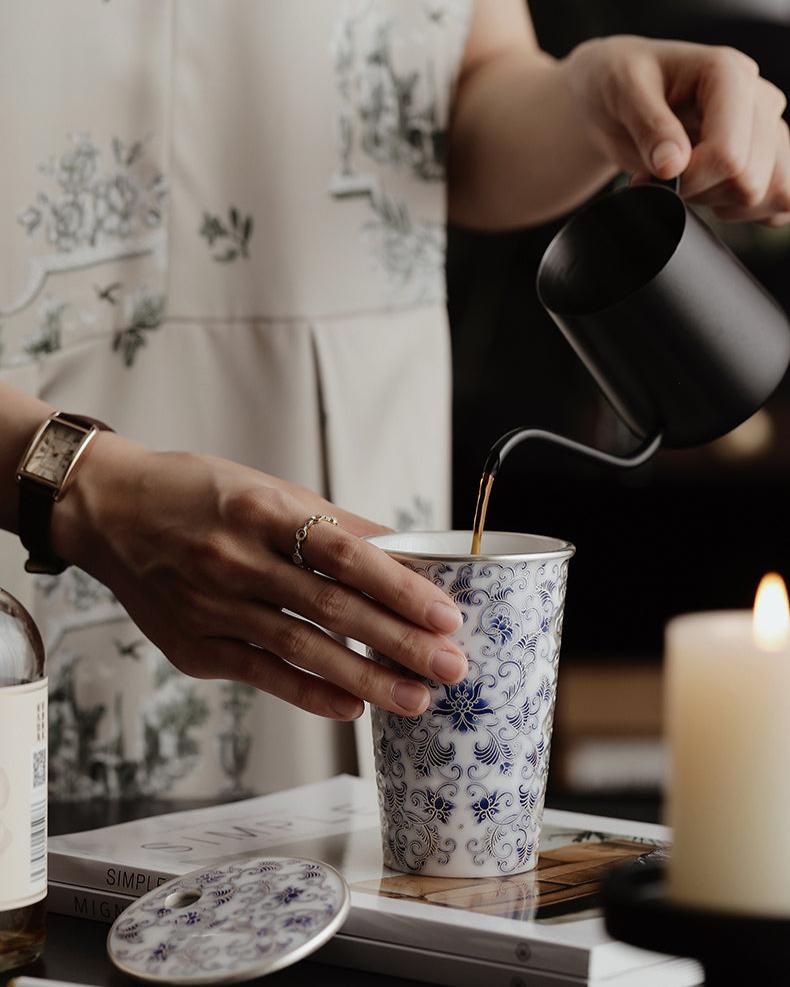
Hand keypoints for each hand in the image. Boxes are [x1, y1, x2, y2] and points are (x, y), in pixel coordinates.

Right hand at [51, 433, 466, 719]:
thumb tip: (404, 548)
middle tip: (453, 668)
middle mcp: (236, 559)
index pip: (346, 554)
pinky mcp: (194, 645)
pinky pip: (262, 673)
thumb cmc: (198, 495)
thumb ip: (333, 524)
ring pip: (301, 648)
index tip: (447, 615)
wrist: (110, 512)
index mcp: (261, 510)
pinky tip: (351, 707)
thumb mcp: (266, 489)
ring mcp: (211, 606)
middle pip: (332, 608)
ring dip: (364, 679)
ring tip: (416, 699)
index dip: (400, 586)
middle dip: (399, 642)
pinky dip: (309, 692)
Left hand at [566, 36, 789, 223]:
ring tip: (688, 181)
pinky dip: (747, 211)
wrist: (622, 96)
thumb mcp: (623, 94)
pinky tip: (713, 193)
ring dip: (723, 203)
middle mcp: (759, 98)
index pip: (728, 154)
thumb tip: (673, 166)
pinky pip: (782, 200)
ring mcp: (770, 129)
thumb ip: (649, 127)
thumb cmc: (624, 86)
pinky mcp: (771, 157)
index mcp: (728, 74)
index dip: (689, 181)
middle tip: (664, 176)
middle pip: (749, 181)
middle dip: (700, 192)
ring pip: (773, 193)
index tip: (653, 177)